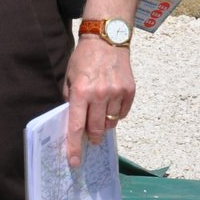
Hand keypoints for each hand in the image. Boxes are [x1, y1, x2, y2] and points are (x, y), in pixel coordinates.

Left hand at [63, 37, 134, 166]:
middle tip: (90, 138)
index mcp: (80, 91)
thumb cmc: (84, 57)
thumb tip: (72, 121)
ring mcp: (116, 93)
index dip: (74, 146)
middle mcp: (99, 94)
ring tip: (100, 114)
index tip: (74, 161)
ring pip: (109, 124)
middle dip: (91, 138)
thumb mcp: (69, 76)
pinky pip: (121, 114)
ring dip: (103, 125)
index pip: (76, 126)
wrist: (107, 38)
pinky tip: (111, 104)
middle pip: (95, 129)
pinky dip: (115, 115)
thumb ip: (70, 99)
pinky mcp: (129, 91)